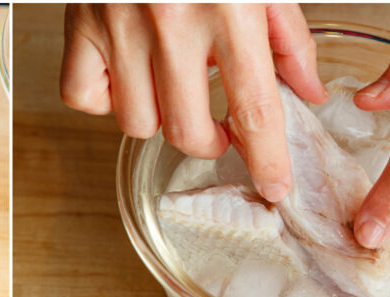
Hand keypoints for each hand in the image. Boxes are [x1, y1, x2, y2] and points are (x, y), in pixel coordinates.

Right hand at [60, 4, 327, 202]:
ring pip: (136, 122)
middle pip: (186, 130)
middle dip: (212, 142)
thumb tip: (308, 93)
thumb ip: (288, 37)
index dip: (266, 159)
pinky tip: (130, 77)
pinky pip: (84, 97)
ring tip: (174, 89)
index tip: (273, 186)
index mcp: (228, 10)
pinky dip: (106, 100)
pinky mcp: (80, 25)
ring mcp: (118, 27)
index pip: (253, 109)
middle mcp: (170, 25)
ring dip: (161, 118)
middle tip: (222, 128)